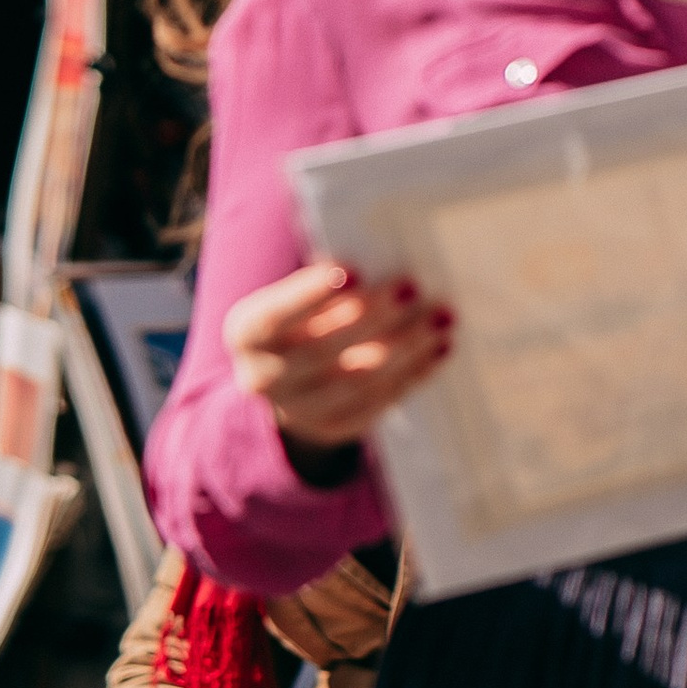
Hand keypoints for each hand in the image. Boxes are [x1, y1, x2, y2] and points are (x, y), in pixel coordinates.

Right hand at [226, 260, 451, 467]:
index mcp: (246, 333)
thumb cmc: (301, 318)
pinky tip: (436, 351)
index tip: (356, 271)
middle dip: (373, 318)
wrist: (288, 379)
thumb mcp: (296, 297)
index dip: (313, 295)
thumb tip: (382, 259)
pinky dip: (410, 376)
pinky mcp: (331, 428)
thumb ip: (326, 283)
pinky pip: (377, 403)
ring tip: (440, 320)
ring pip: (357, 380)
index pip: (276, 316)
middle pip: (323, 350)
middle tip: (413, 290)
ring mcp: (296, 410)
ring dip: (405, 348)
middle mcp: (262, 377)